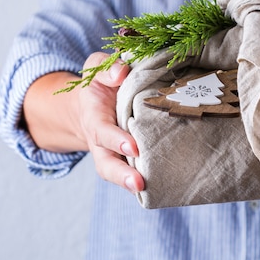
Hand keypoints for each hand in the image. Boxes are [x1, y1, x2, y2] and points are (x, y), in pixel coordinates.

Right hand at [78, 52, 144, 193]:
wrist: (93, 103)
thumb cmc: (101, 84)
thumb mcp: (97, 68)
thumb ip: (107, 69)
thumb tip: (122, 72)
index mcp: (95, 119)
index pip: (104, 132)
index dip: (116, 140)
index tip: (133, 146)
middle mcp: (103, 143)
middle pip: (107, 165)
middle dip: (121, 175)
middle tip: (138, 184)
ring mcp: (115, 154)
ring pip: (119, 174)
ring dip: (132, 184)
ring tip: (150, 191)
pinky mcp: (130, 158)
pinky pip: (135, 171)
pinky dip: (147, 180)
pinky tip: (166, 186)